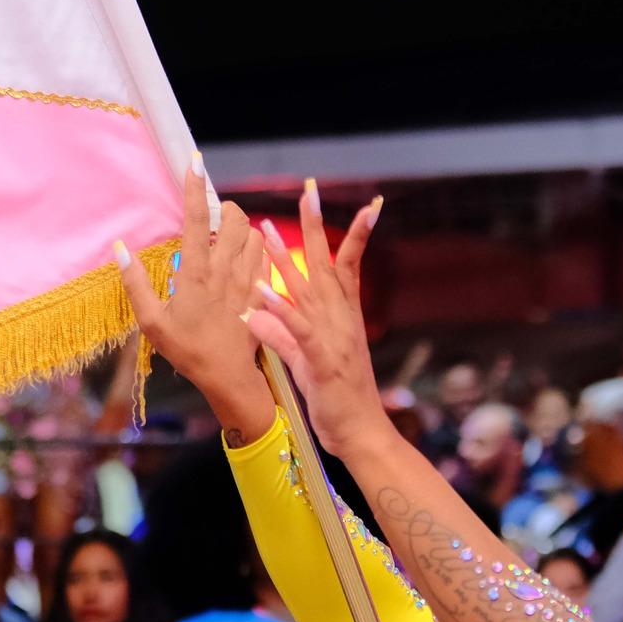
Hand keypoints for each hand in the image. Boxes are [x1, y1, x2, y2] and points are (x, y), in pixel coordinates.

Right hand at [114, 162, 262, 392]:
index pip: (196, 219)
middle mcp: (225, 269)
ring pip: (254, 233)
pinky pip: (266, 254)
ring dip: (241, 227)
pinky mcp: (262, 289)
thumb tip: (120, 247)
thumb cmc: (187, 350)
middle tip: (211, 219)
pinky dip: (257, 246)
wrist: (229, 376)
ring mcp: (248, 278)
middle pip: (234, 217)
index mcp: (196, 273)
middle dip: (224, 208)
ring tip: (225, 238)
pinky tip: (243, 256)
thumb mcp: (151, 322)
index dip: (195, 187)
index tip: (194, 162)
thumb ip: (135, 283)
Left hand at [244, 192, 391, 458]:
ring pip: (309, 290)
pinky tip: (259, 291)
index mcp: (341, 316)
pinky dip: (279, 309)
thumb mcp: (310, 359)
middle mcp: (339, 320)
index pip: (343, 264)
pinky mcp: (322, 361)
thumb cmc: (339, 397)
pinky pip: (297, 330)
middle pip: (327, 263)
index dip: (343, 231)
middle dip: (316, 226)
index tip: (332, 204)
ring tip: (268, 228)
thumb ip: (287, 331)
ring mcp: (333, 338)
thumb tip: (261, 309)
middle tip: (308, 189)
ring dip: (288, 258)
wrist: (363, 432)